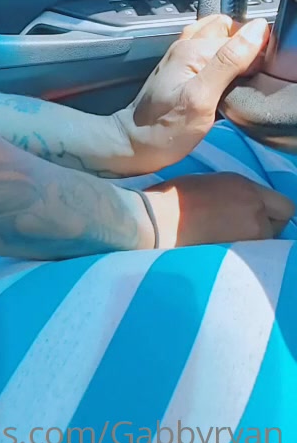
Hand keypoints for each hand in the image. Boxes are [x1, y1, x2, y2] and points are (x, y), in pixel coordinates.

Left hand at [113, 14, 269, 175]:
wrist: (134, 143)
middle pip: (230, 31)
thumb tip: (257, 30)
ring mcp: (181, 56)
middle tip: (247, 79)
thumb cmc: (166, 128)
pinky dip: (221, 58)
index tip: (254, 78)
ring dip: (234, 51)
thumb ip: (228, 62)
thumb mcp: (202, 98)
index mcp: (193, 48)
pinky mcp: (181, 69)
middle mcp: (186, 45)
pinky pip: (208, 51)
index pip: (241, 35)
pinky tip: (224, 78)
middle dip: (245, 48)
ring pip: (219, 38)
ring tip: (237, 79)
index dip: (255, 54)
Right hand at [141, 172, 294, 247]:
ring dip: (251, 244)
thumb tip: (239, 207)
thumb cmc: (172, 198)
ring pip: (264, 244)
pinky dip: (240, 258)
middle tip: (240, 233)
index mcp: (246, 187)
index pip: (284, 205)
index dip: (273, 213)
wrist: (158, 219)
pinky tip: (219, 252)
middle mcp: (255, 208)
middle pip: (278, 226)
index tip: (256, 217)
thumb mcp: (208, 184)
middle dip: (265, 230)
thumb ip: (234, 195)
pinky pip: (251, 258)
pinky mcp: (240, 254)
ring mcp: (250, 233)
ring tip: (223, 242)